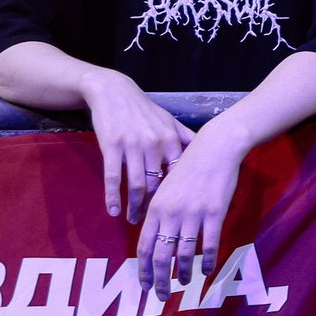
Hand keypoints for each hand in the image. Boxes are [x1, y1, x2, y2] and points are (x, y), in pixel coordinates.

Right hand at [84, 69, 192, 223]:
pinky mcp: (112, 146)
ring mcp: (132, 146)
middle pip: (158, 185)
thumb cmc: (143, 110)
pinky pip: (114, 177)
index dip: (178, 195)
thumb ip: (185, 138)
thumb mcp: (169, 121)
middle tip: (153, 224)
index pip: (179, 174)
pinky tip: (113, 211)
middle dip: (155, 207)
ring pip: (137, 184)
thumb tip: (204, 152)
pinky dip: (113, 196)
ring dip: (135, 206)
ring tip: (133, 220)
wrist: (114, 92)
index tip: (178, 211)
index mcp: (170, 140)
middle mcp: (154, 144)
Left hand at [138, 128, 245, 295]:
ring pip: (184, 253)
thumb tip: (154, 236)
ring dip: (183, 273)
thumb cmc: (190, 167)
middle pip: (161, 255)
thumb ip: (159, 212)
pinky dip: (207, 261)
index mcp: (156, 208)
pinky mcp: (214, 213)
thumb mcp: (166, 188)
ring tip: (183, 283)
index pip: (144, 246)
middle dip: (159, 280)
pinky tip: (206, 271)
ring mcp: (193, 214)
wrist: (214, 149)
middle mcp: (171, 213)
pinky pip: (209, 244)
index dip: (143, 269)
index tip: (144, 285)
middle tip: (161, 296)